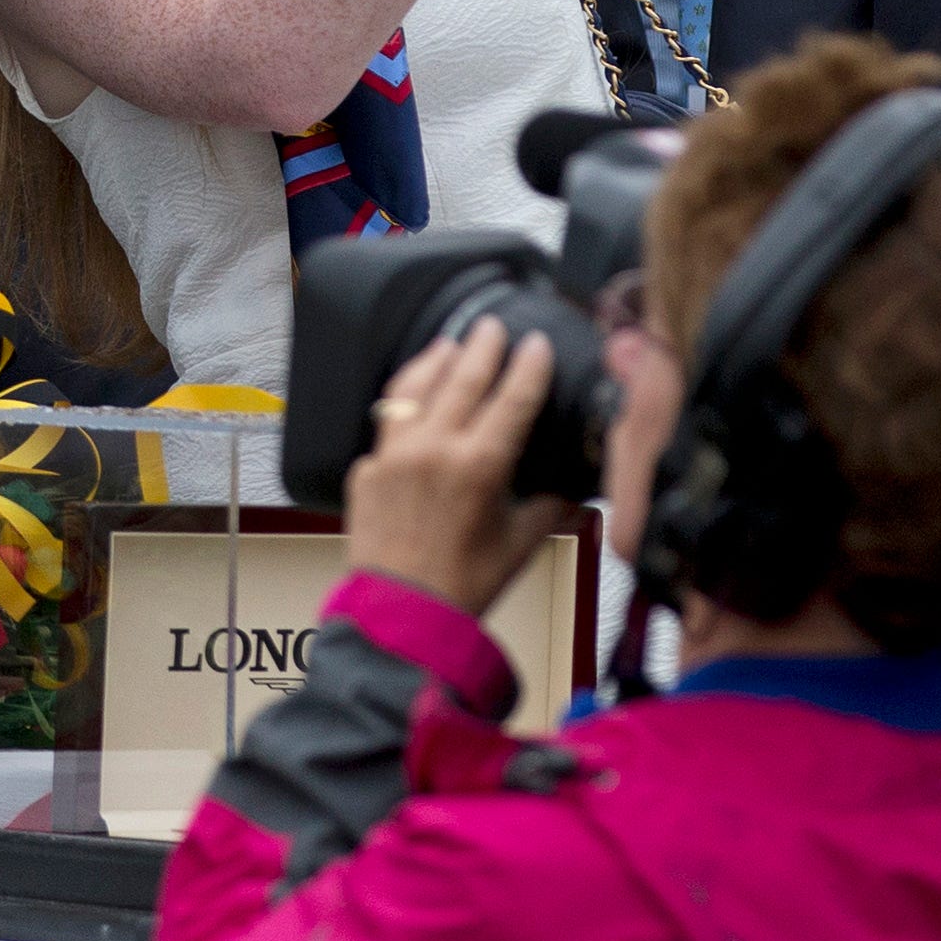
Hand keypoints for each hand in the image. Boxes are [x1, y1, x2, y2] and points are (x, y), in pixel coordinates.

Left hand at [345, 318, 574, 618]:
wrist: (403, 614)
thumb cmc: (466, 584)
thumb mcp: (521, 544)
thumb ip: (549, 507)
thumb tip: (574, 489)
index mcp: (479, 464)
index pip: (512, 398)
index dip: (528, 365)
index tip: (536, 342)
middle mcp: (434, 448)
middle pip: (463, 377)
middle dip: (482, 346)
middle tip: (492, 326)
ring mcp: (394, 454)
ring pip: (415, 387)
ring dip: (436, 360)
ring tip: (450, 343)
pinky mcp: (366, 468)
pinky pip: (387, 421)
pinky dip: (404, 401)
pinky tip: (412, 393)